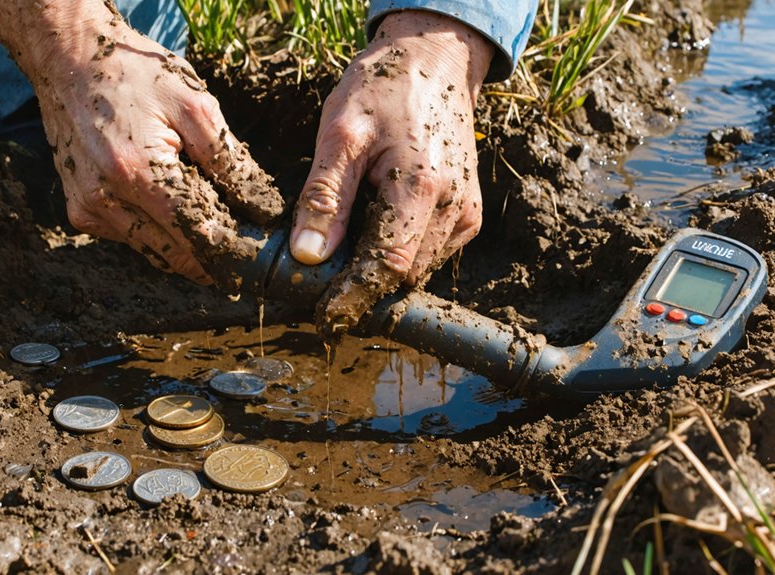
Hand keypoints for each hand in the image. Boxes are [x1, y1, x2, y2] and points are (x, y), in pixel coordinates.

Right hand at [0, 1, 282, 288]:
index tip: (258, 260)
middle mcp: (107, 200)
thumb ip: (228, 159)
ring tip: (220, 241)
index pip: (199, 233)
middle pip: (177, 254)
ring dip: (188, 252)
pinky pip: (131, 239)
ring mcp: (90, 210)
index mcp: (138, 171)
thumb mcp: (192, 103)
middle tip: (246, 263)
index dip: (234, 251)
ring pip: (154, 253)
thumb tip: (260, 207)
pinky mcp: (81, 212)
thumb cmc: (134, 73)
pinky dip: (157, 235)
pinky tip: (173, 214)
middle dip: (215, 261)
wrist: (69, 59)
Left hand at [289, 11, 492, 334]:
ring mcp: (465, 213)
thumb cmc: (383, 89)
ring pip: (416, 271)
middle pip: (402, 276)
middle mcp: (453, 208)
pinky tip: (371, 240)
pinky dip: (399, 257)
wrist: (436, 62)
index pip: (386, 267)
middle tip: (319, 293)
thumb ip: (325, 197)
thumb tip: (307, 256)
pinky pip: (429, 255)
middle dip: (361, 292)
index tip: (323, 318)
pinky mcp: (467, 214)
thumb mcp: (340, 134)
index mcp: (421, 187)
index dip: (353, 298)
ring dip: (379, 277)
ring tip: (339, 266)